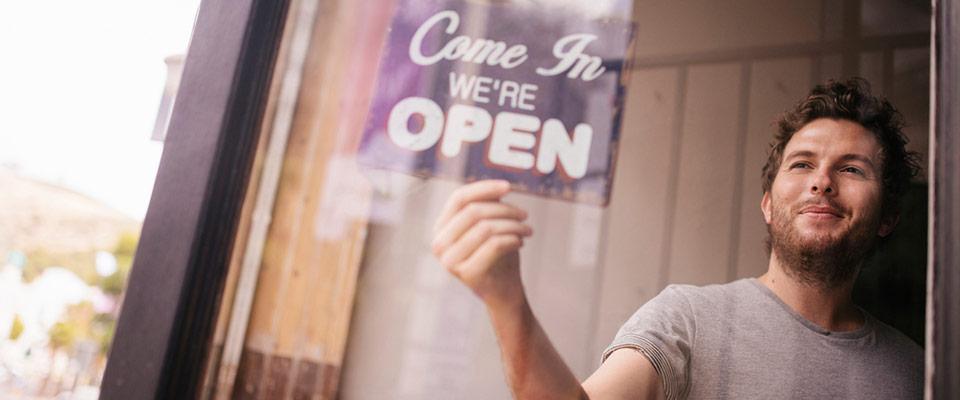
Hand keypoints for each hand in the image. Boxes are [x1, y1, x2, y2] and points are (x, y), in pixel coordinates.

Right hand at [432, 180, 532, 306]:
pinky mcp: (466, 273)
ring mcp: (450, 260)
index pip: (458, 198)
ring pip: (486, 228)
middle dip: (504, 210)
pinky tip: (521, 242)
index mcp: (440, 228)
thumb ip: (488, 204)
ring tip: (527, 230)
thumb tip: (497, 188)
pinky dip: (512, 239)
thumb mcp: (491, 224)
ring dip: (513, 225)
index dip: (484, 188)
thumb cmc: (497, 254)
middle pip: (473, 211)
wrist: (502, 292)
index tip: (509, 187)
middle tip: (525, 215)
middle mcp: (439, 244)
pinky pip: (494, 245)